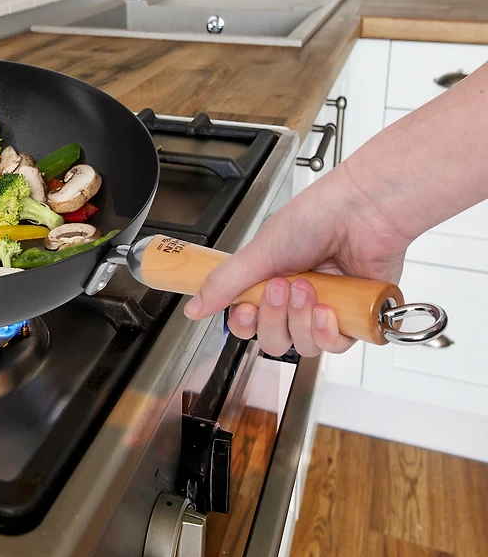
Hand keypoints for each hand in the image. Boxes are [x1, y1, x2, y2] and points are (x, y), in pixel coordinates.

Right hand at [183, 162, 409, 356]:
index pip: (247, 320)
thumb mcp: (261, 251)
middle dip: (275, 318)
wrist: (363, 211)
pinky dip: (328, 331)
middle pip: (272, 339)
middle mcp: (295, 298)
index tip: (246, 310)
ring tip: (310, 289)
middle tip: (282, 288)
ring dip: (301, 320)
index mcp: (268, 280)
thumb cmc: (316, 217)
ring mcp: (324, 308)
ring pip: (302, 344)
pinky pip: (334, 345)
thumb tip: (193, 308)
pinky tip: (329, 310)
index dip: (243, 323)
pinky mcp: (354, 317)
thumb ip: (225, 283)